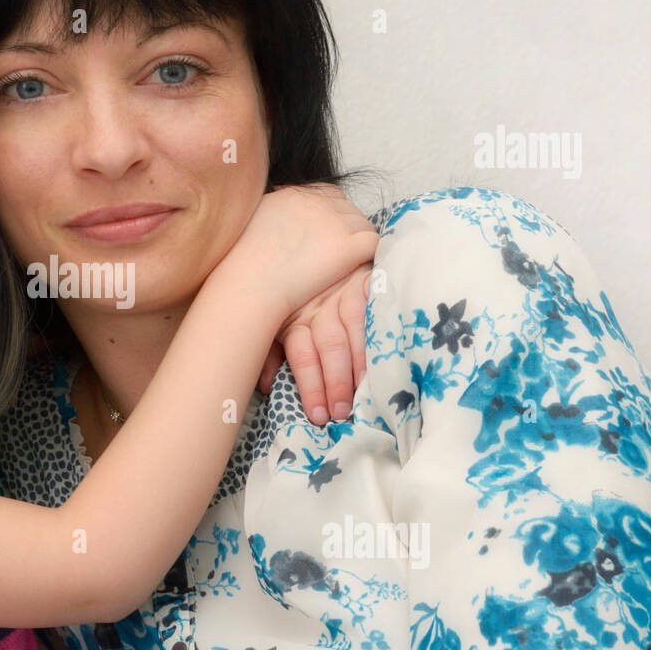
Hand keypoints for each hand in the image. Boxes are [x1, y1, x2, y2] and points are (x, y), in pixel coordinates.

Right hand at [224, 183, 377, 314]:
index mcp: (294, 195)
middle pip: (349, 209)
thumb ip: (274, 214)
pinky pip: (373, 243)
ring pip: (363, 226)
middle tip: (335, 255)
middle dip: (346, 230)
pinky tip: (357, 269)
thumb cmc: (243, 265)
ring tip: (346, 266)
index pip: (329, 194)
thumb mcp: (253, 223)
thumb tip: (283, 222)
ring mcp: (335, 222)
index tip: (325, 234)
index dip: (332, 213)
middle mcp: (317, 202)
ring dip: (357, 244)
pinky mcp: (348, 246)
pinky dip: (370, 255)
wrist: (250, 284)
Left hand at [259, 263, 371, 425]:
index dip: (310, 386)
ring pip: (352, 331)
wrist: (311, 234)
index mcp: (294, 316)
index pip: (303, 356)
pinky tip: (386, 352)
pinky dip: (378, 331)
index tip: (317, 415)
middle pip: (329, 348)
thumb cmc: (291, 284)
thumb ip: (270, 348)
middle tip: (342, 413)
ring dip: (359, 364)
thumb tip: (264, 385)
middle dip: (335, 383)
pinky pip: (373, 310)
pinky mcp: (364, 281)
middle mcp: (318, 307)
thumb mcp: (277, 314)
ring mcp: (343, 293)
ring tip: (366, 392)